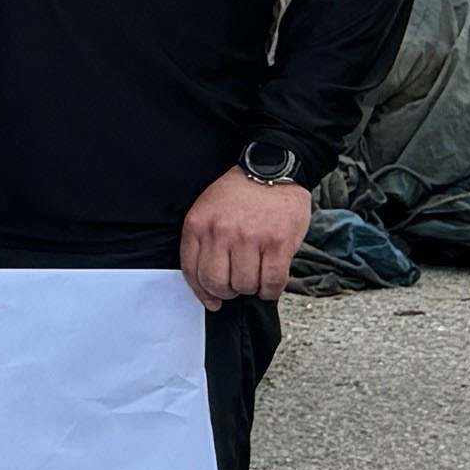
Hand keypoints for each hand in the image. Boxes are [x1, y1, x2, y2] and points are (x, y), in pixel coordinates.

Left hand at [182, 169, 308, 305]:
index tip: (211, 300)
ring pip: (244, 285)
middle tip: (236, 287)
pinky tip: (270, 284)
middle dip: (226, 292)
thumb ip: (204, 241)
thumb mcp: (207, 209)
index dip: (202, 292)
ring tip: (256, 278)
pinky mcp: (278, 243)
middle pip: (216, 283)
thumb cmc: (240, 193)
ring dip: (251, 290)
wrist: (272, 169)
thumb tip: (207, 284)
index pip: (191, 271)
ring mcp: (250, 238)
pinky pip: (271, 282)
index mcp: (198, 224)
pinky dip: (271, 290)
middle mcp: (221, 232)